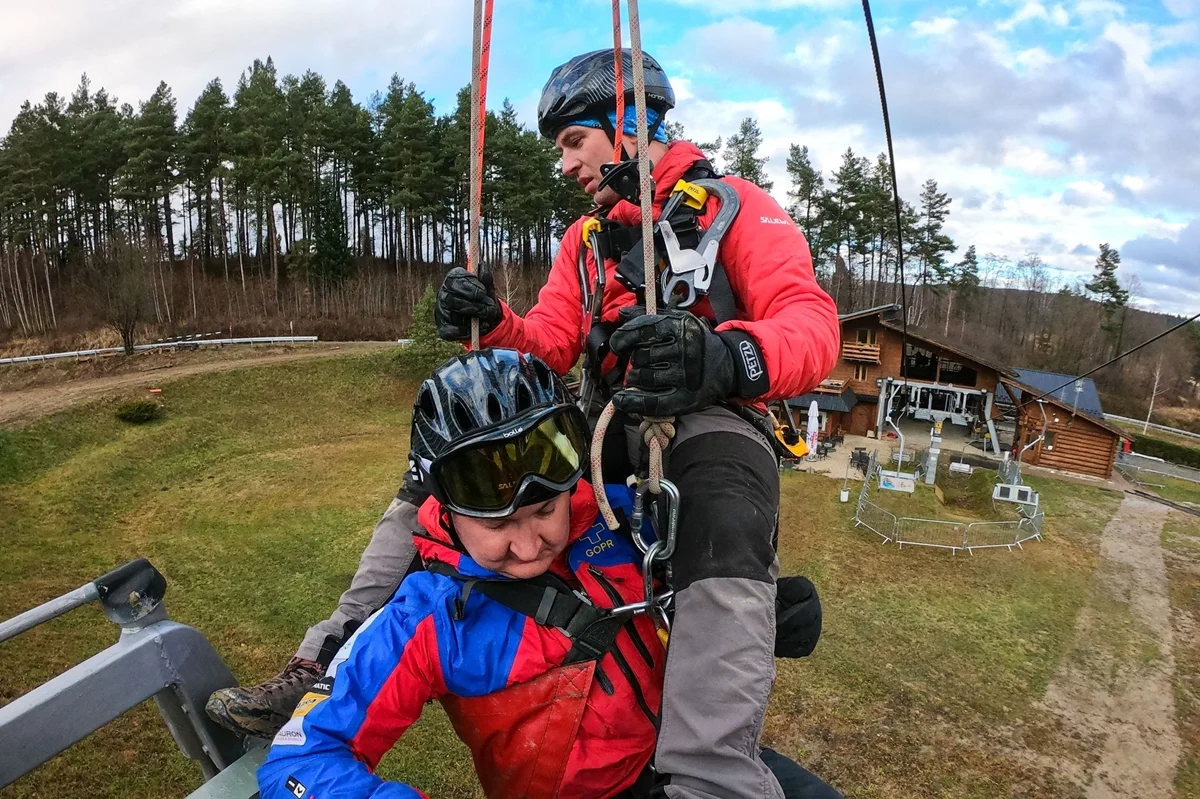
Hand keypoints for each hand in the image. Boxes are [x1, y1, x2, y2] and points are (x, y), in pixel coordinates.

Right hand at [434, 267, 501, 340]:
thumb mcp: (488, 288)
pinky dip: (467, 331)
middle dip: (474, 305)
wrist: (485, 319)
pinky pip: (452, 331)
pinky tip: (479, 328)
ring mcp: (441, 311)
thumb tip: (482, 266)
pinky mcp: (443, 328)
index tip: (484, 292)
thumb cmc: (484, 299)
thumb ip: (485, 279)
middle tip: (490, 309)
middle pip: (453, 299)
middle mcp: (443, 294)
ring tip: (488, 317)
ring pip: (453, 314)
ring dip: (474, 316)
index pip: (455, 279)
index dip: (469, 286)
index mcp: (453, 279)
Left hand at [608, 308, 735, 416]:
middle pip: (641, 356)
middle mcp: (683, 351)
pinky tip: (621, 399)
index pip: (644, 330)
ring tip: (640, 376)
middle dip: (636, 359)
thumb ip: (648, 317)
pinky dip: (632, 402)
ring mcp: (684, 376)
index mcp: (680, 328)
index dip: (624, 337)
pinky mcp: (684, 398)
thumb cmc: (695, 342)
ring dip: (635, 378)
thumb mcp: (676, 321)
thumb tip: (621, 315)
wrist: (726, 365)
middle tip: (642, 361)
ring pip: (643, 378)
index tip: (617, 345)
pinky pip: (652, 402)